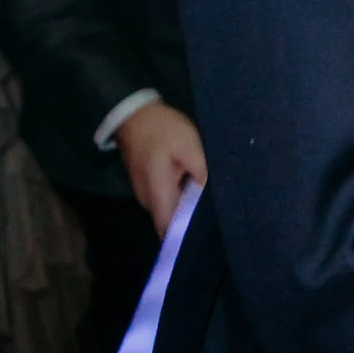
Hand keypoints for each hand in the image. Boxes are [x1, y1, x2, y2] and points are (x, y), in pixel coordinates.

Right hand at [114, 101, 207, 235]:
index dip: (188, 238)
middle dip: (193, 222)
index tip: (210, 235)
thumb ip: (201, 173)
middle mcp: (148, 202)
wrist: (133, 115)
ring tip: (213, 202)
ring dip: (187, 208)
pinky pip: (166, 199)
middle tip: (220, 216)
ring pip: (169, 211)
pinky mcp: (147, 185)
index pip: (170, 231)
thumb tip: (213, 196)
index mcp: (158, 195)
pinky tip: (198, 189)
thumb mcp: (189, 146)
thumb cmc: (163, 130)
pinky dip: (181, 197)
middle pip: (171, 223)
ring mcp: (145, 194)